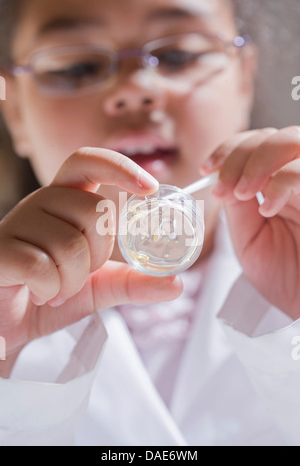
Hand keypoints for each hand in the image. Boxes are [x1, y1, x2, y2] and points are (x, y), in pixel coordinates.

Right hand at [0, 148, 182, 374]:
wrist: (7, 323)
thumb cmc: (50, 293)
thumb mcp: (98, 288)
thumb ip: (133, 282)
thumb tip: (177, 283)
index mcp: (64, 201)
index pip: (88, 162)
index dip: (120, 166)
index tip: (149, 187)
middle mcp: (40, 203)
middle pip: (94, 211)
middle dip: (97, 256)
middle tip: (78, 276)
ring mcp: (17, 224)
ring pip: (70, 243)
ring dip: (72, 281)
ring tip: (56, 291)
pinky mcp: (0, 250)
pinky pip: (41, 266)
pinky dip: (50, 290)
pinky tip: (40, 295)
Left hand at [202, 126, 299, 318]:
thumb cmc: (281, 274)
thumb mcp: (248, 235)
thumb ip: (238, 203)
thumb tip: (221, 174)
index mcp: (279, 183)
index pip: (257, 143)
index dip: (230, 148)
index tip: (206, 169)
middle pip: (275, 135)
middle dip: (241, 155)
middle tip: (224, 189)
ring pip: (294, 141)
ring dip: (260, 163)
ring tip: (243, 194)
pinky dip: (283, 182)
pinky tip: (267, 207)